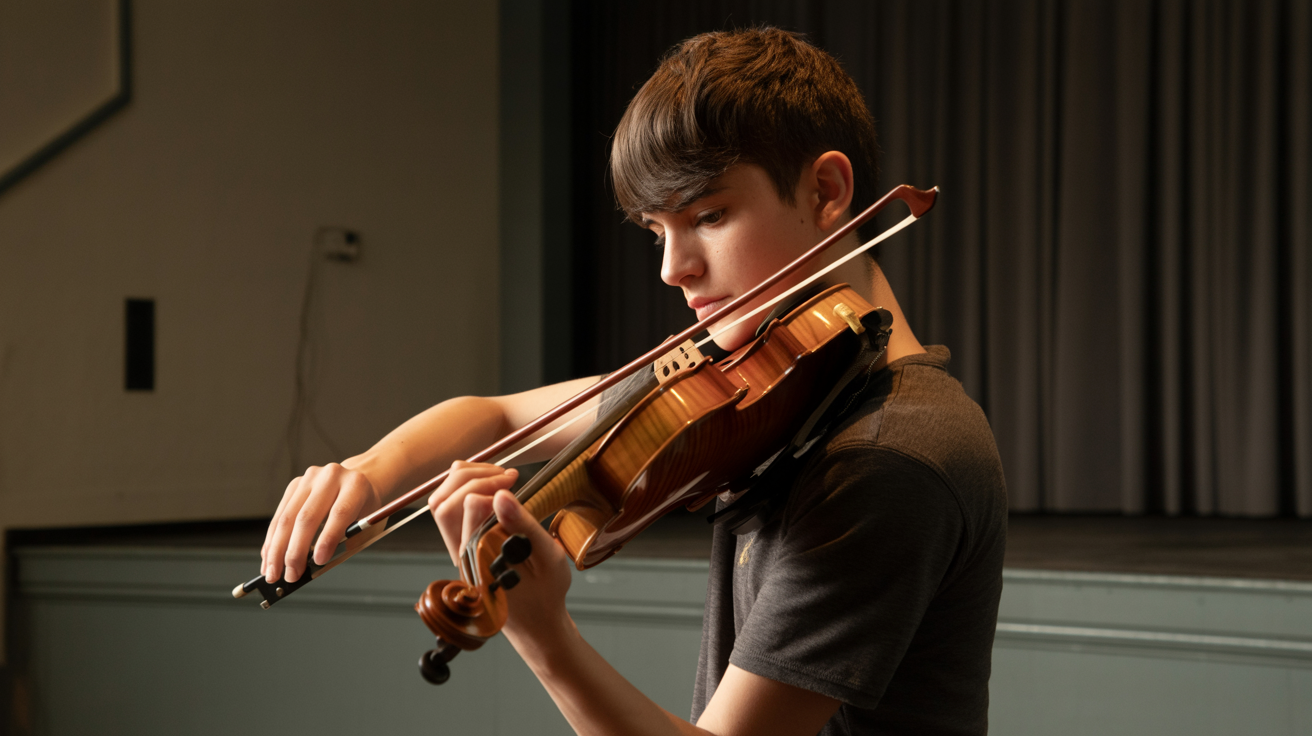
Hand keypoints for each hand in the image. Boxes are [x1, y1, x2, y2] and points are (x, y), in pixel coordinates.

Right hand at [262, 463, 382, 583]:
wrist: (358, 479)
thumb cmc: (364, 506)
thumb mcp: (367, 523)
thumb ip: (346, 541)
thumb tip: (316, 565)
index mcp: (355, 485)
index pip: (339, 513)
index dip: (327, 538)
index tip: (318, 562)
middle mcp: (331, 477)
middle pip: (307, 517)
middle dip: (295, 551)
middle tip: (290, 575)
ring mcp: (310, 479)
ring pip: (287, 518)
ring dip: (277, 549)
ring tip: (273, 572)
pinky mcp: (294, 485)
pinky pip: (279, 516)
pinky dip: (272, 540)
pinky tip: (268, 557)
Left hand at [428, 461, 573, 639]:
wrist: (536, 621)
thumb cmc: (546, 592)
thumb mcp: (548, 558)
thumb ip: (524, 526)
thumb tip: (500, 495)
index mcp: (480, 558)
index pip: (469, 508)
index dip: (491, 486)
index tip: (515, 482)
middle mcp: (461, 553)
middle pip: (443, 502)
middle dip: (473, 477)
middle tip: (506, 476)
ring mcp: (458, 549)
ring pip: (441, 504)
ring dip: (465, 481)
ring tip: (497, 477)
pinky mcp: (462, 545)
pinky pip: (450, 510)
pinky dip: (465, 489)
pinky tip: (492, 488)